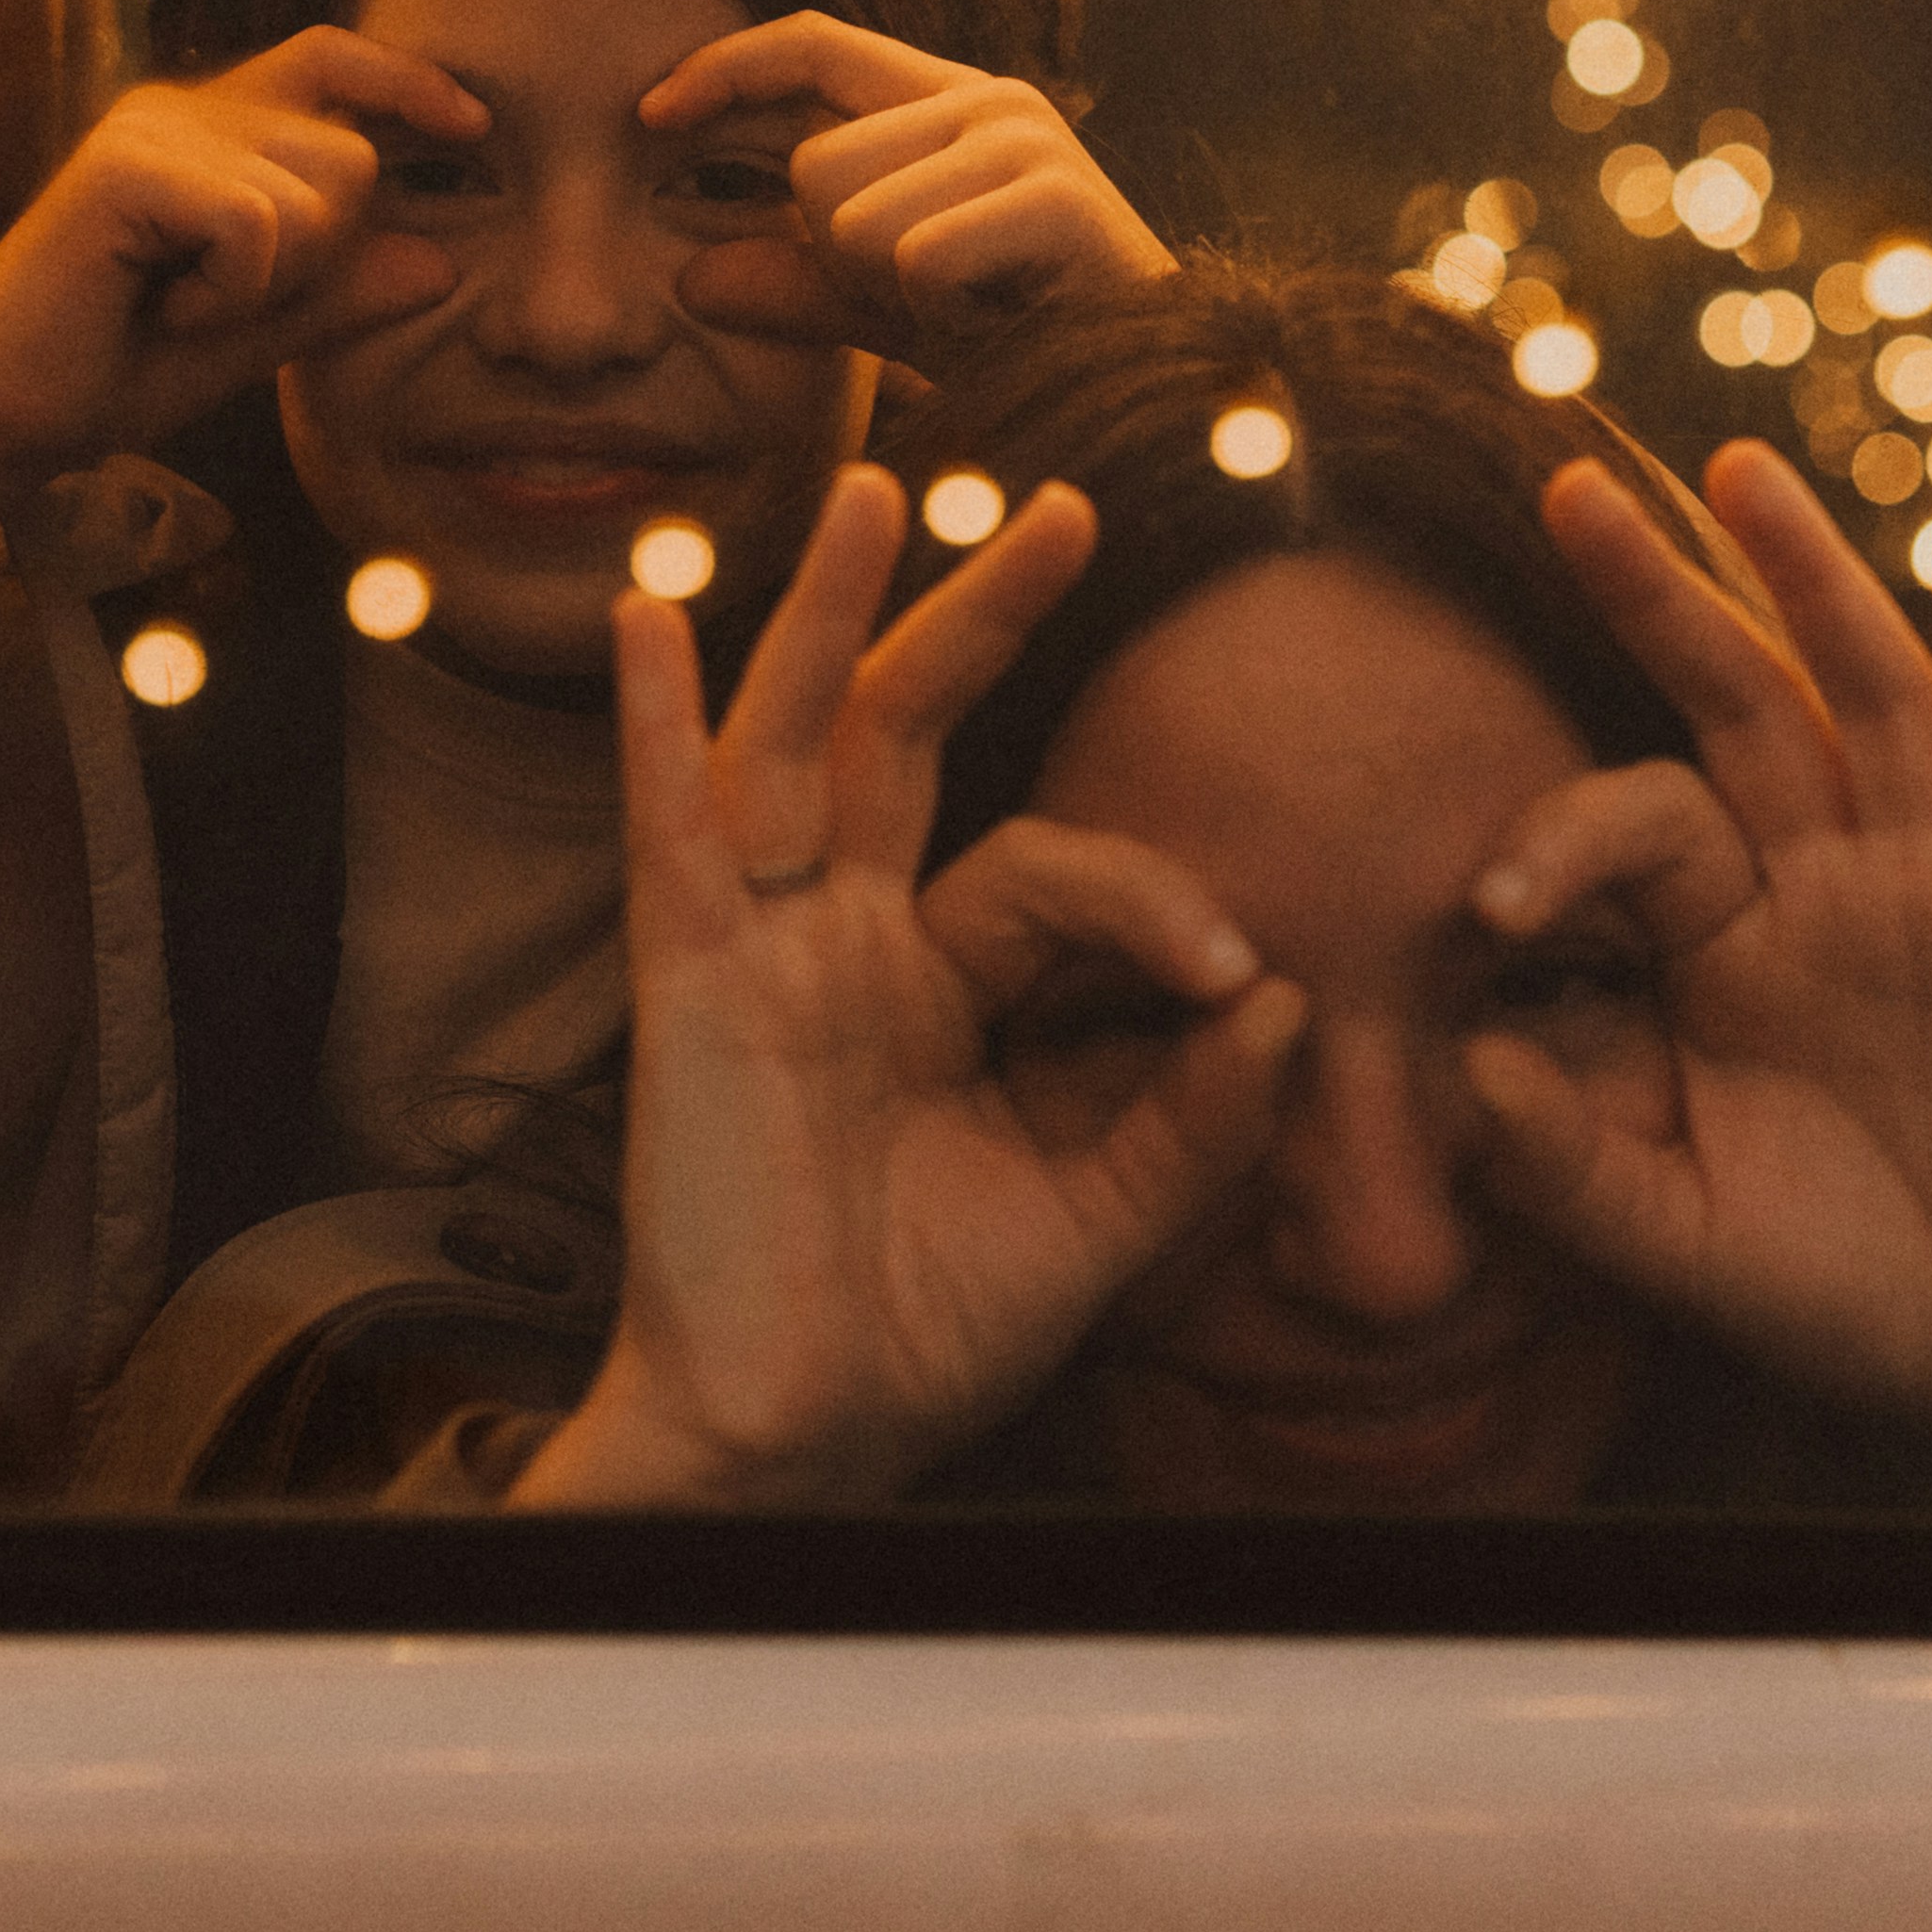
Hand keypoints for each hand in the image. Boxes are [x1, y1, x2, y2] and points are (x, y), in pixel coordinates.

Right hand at [0, 32, 475, 592]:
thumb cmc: (112, 371)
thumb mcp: (253, 336)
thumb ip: (339, 295)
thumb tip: (443, 263)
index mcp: (205, 125)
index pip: (328, 59)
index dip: (407, 80)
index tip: (476, 128)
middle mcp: (178, 106)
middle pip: (350, 155)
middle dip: (324, 253)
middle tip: (222, 301)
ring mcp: (149, 128)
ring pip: (315, 197)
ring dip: (271, 284)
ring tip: (180, 304)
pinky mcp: (125, 167)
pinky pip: (259, 228)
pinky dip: (231, 294)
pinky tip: (160, 309)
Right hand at [510, 464, 1302, 1511]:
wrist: (807, 1441)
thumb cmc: (926, 1340)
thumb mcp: (1097, 1223)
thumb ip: (1191, 1118)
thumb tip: (1284, 992)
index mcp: (939, 995)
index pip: (1051, 872)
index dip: (1151, 897)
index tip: (1233, 971)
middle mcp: (846, 948)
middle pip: (912, 739)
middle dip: (984, 616)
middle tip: (1070, 505)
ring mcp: (763, 957)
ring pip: (799, 747)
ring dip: (836, 618)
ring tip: (877, 491)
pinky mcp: (693, 993)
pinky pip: (672, 838)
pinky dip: (654, 727)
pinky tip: (646, 622)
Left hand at [649, 16, 1171, 364]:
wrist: (1146, 400)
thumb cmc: (1023, 347)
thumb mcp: (889, 316)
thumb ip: (799, 290)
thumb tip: (690, 280)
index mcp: (947, 105)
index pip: (812, 45)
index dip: (726, 69)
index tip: (649, 115)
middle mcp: (989, 102)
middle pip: (815, 163)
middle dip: (837, 254)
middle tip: (929, 296)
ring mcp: (1027, 142)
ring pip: (852, 216)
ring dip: (887, 288)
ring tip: (970, 307)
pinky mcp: (1056, 199)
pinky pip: (914, 258)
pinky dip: (936, 312)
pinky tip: (998, 320)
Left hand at [1453, 448, 1931, 1504]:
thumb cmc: (1871, 1301)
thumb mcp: (1688, 1244)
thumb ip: (1571, 1168)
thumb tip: (1466, 1070)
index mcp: (1735, 953)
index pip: (1636, 828)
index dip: (1556, 839)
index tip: (1486, 907)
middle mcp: (1836, 889)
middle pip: (1741, 705)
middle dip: (1661, 593)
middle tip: (1569, 485)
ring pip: (1874, 695)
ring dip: (1811, 576)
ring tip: (1739, 466)